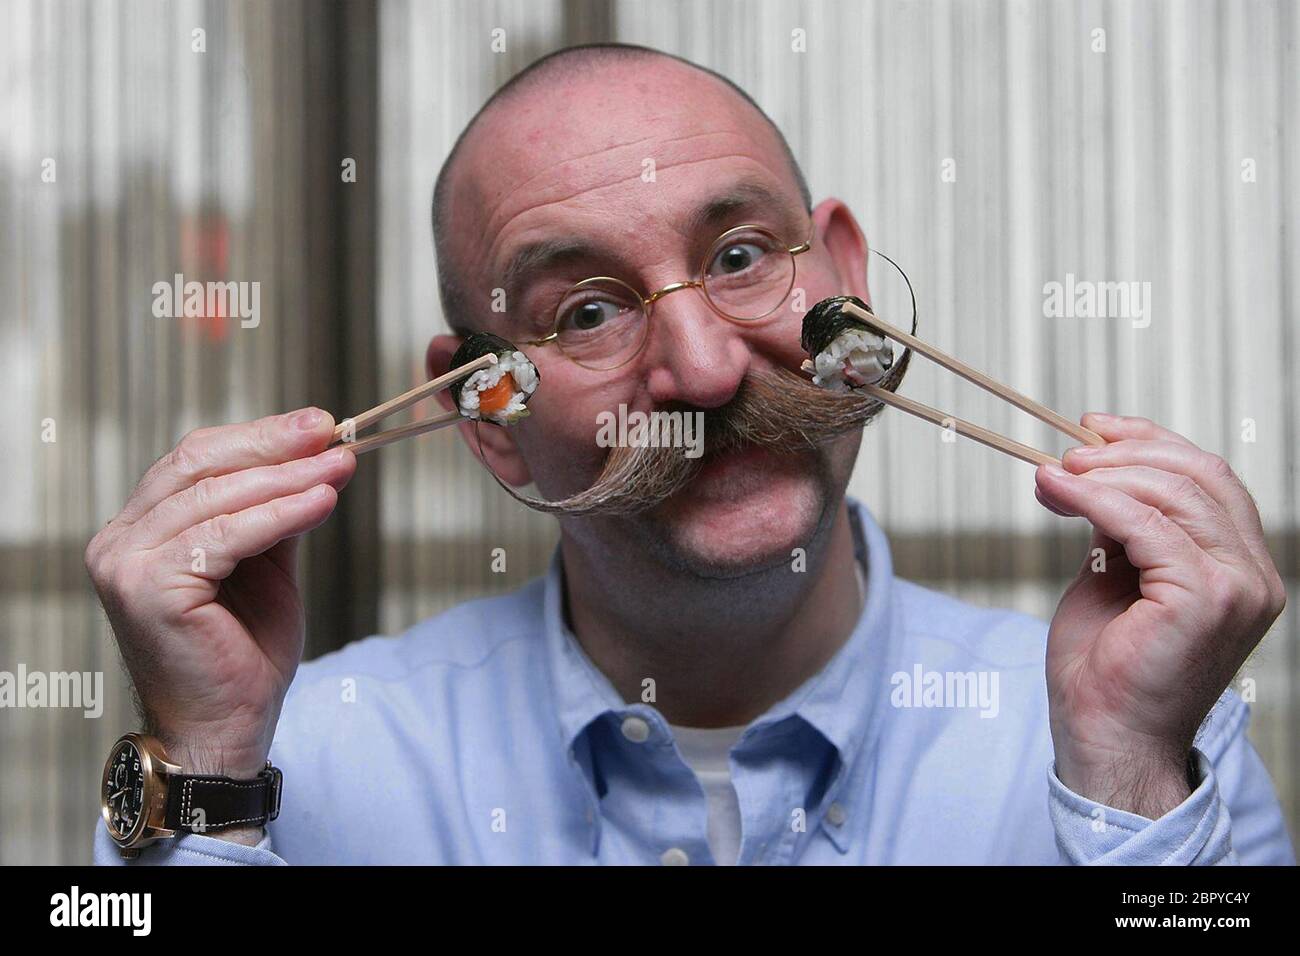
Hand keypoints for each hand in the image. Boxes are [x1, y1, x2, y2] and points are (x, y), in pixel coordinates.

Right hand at [85, 409, 355, 778]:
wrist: (228, 728)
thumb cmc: (243, 654)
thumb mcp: (265, 565)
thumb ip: (275, 512)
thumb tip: (317, 456)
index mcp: (141, 529)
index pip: (197, 460)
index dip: (259, 435)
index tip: (318, 423)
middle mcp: (120, 541)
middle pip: (200, 465)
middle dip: (274, 444)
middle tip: (331, 430)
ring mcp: (127, 563)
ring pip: (217, 497)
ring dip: (289, 477)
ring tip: (340, 465)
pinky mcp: (149, 588)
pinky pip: (227, 536)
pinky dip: (281, 514)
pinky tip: (322, 502)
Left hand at [1034, 414, 1284, 817]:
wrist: (1104, 738)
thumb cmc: (1105, 668)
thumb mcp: (1113, 577)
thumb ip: (1120, 527)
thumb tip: (1090, 472)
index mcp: (1241, 567)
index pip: (1208, 479)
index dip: (1151, 442)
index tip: (1093, 427)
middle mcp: (1254, 575)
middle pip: (1198, 475)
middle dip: (1125, 452)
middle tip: (1064, 453)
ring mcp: (1238, 587)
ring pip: (1174, 493)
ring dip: (1104, 473)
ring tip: (1052, 475)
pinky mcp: (1205, 599)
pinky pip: (1145, 525)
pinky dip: (1096, 500)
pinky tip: (1057, 493)